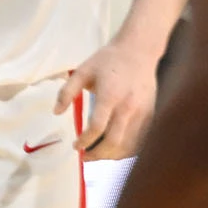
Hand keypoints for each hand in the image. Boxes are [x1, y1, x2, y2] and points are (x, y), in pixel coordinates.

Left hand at [55, 40, 157, 159]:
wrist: (139, 50)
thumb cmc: (108, 60)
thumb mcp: (83, 71)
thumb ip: (67, 91)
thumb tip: (56, 112)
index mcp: (110, 95)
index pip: (97, 127)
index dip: (85, 141)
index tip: (76, 145)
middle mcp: (128, 107)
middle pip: (114, 142)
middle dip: (97, 154)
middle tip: (85, 157)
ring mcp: (142, 112)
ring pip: (128, 145)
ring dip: (111, 156)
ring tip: (98, 155)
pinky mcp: (151, 114)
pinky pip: (140, 141)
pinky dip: (127, 151)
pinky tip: (116, 151)